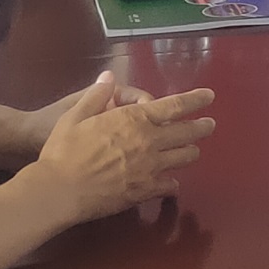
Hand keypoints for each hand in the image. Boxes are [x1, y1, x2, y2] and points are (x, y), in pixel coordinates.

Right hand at [20, 72, 217, 218]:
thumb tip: (108, 77)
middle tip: (209, 124)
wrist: (59, 191)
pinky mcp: (145, 191)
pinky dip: (173, 182)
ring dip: (190, 152)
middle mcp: (149, 142)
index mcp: (135, 119)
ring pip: (184, 158)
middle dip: (202, 127)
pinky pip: (169, 185)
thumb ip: (96, 96)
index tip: (209, 96)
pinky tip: (172, 182)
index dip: (195, 99)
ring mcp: (150, 168)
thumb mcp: (75, 116)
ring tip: (193, 149)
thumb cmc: (64, 150)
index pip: (175, 106)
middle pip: (187, 133)